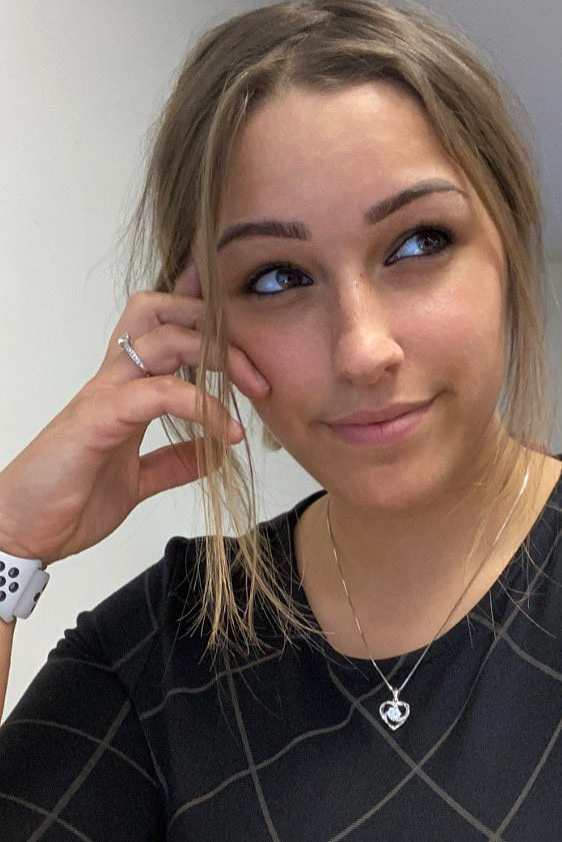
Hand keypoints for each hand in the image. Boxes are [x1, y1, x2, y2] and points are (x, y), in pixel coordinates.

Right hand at [0, 258, 269, 564]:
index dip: (195, 309)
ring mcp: (105, 395)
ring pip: (162, 338)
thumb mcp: (136, 482)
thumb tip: (212, 455)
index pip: (158, 326)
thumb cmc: (66, 502)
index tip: (237, 312)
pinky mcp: (100, 418)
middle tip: (257, 367)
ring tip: (253, 388)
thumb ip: (172, 463)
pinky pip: (160, 392)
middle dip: (215, 325)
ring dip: (216, 355)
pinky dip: (202, 405)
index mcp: (122, 389)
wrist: (22, 532)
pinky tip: (228, 433)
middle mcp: (113, 381)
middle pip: (161, 312)